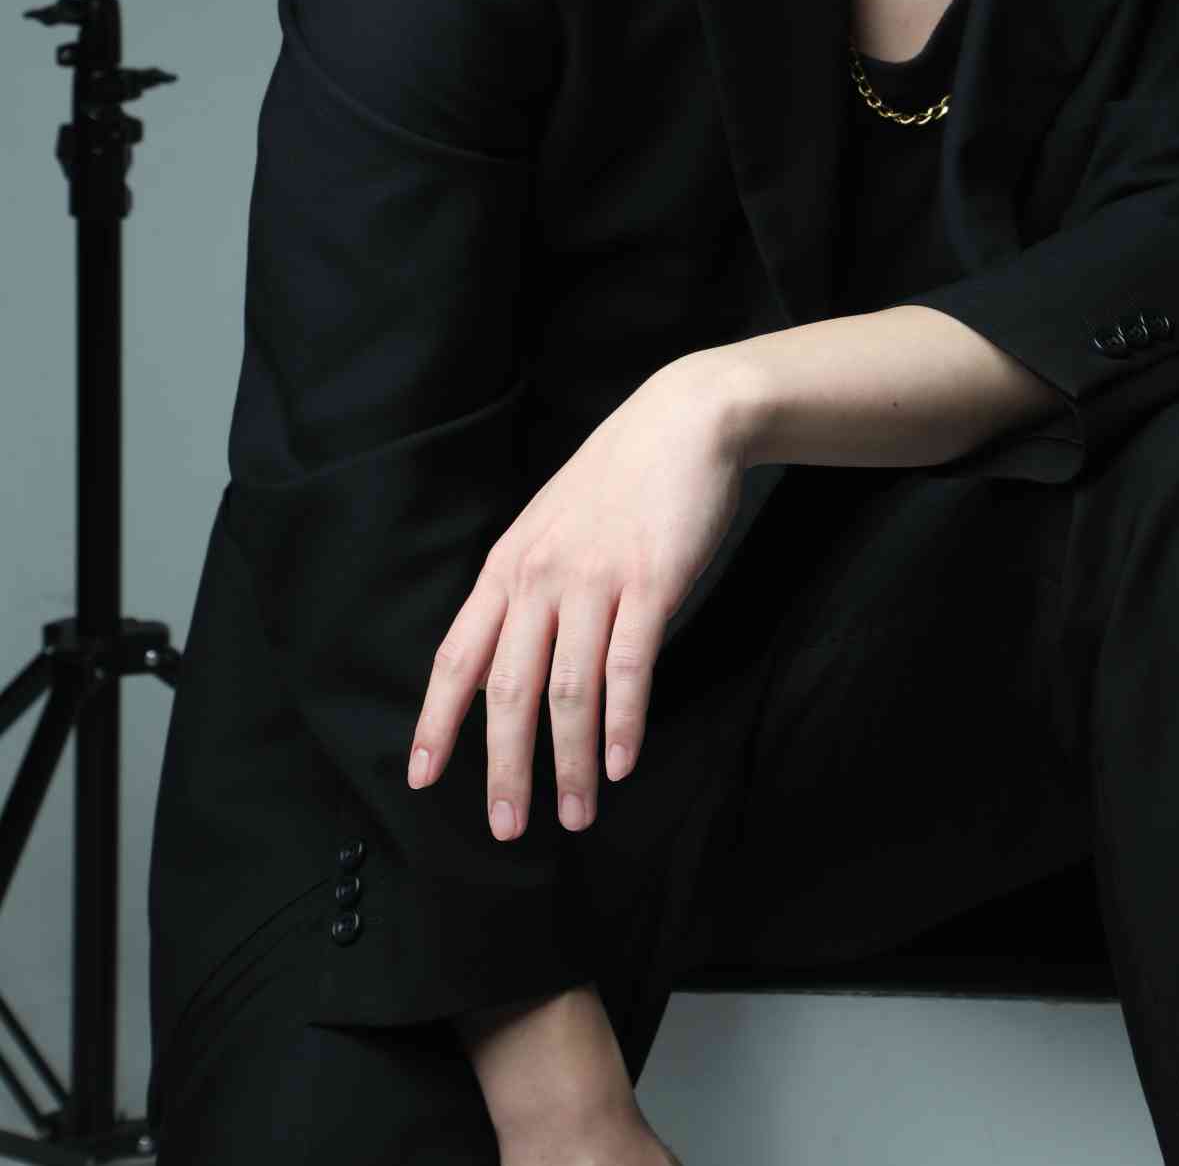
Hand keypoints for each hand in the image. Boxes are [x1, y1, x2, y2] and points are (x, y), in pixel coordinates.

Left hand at [407, 350, 749, 840]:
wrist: (686, 420)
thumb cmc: (620, 476)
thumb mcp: (550, 523)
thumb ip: (527, 584)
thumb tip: (511, 655)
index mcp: (509, 564)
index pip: (457, 654)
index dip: (436, 721)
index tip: (421, 777)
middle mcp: (541, 576)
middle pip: (507, 690)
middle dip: (502, 768)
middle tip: (506, 828)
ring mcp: (595, 580)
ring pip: (568, 692)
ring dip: (570, 763)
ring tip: (574, 814)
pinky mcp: (650, 583)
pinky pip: (629, 669)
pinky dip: (622, 725)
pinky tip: (621, 766)